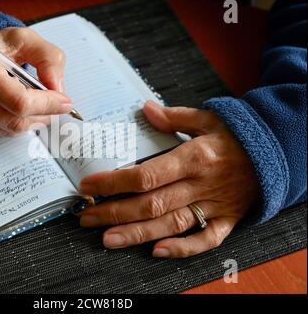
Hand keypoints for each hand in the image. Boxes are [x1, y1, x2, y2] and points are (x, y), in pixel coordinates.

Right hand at [0, 27, 71, 136]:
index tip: (65, 101)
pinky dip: (18, 123)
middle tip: (57, 105)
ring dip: (33, 120)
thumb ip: (48, 58)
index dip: (47, 105)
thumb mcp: (24, 40)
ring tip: (38, 103)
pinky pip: (1, 133)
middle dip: (44, 114)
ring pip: (11, 130)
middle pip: (16, 121)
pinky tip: (18, 108)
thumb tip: (58, 89)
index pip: (19, 102)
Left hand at [78, 101, 260, 257]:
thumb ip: (174, 117)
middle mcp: (200, 185)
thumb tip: (145, 109)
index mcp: (193, 158)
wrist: (275, 153)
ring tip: (107, 239)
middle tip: (86, 218)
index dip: (114, 183)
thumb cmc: (236, 136)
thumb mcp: (208, 118)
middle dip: (115, 213)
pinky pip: (205, 240)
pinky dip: (183, 249)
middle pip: (151, 204)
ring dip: (137, 234)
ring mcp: (214, 205)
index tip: (89, 187)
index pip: (146, 174)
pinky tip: (157, 252)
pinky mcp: (226, 220)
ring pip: (170, 225)